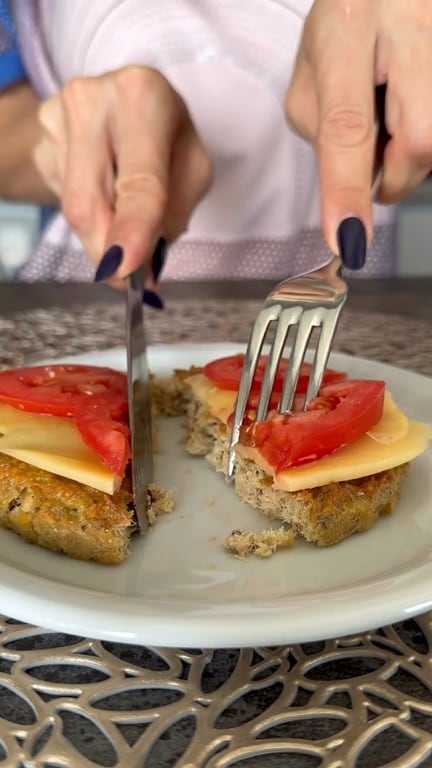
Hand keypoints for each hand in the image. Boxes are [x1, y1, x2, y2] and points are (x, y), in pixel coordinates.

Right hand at [34, 66, 211, 283]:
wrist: (122, 100)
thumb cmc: (166, 133)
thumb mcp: (193, 166)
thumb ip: (174, 212)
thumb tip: (144, 266)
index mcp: (142, 98)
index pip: (138, 180)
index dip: (132, 230)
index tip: (126, 269)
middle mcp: (91, 101)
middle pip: (89, 203)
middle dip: (108, 252)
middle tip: (129, 281)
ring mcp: (55, 121)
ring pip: (73, 209)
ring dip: (103, 234)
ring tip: (126, 220)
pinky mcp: (40, 144)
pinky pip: (63, 200)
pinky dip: (91, 214)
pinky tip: (105, 192)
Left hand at [285, 0, 431, 253]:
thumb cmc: (352, 15)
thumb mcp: (316, 64)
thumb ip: (324, 131)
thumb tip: (351, 190)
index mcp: (350, 28)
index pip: (347, 127)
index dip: (348, 189)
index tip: (349, 240)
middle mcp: (414, 28)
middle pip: (419, 144)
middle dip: (394, 167)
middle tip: (379, 138)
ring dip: (412, 148)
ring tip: (397, 102)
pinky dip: (424, 135)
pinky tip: (413, 98)